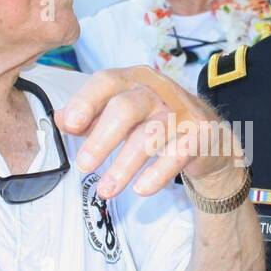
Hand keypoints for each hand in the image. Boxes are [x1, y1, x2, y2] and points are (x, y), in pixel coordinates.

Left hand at [57, 67, 242, 199]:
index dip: (85, 101)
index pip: (106, 81)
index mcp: (135, 80)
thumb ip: (91, 115)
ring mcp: (182, 111)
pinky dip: (157, 174)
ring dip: (124, 165)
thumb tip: (60, 119)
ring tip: (106, 191)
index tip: (69, 126)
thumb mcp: (123, 114)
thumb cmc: (156, 122)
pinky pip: (177, 155)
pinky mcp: (200, 134)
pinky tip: (141, 189)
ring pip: (150, 135)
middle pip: (126, 108)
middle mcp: (159, 90)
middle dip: (102, 139)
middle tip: (83, 167)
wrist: (210, 138)